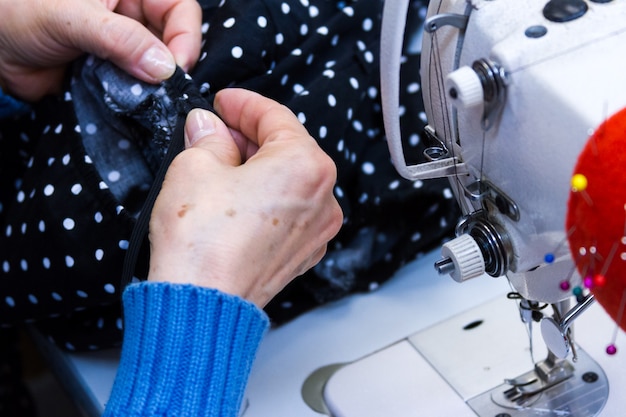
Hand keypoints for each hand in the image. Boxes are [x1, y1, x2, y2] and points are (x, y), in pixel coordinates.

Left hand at [0, 0, 201, 100]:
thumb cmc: (18, 14)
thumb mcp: (71, 18)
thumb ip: (121, 40)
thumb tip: (165, 68)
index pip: (178, 7)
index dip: (185, 35)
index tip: (176, 67)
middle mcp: (130, 14)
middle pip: (174, 37)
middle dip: (172, 63)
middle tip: (165, 88)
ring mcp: (124, 45)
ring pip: (159, 65)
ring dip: (155, 84)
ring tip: (146, 99)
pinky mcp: (115, 72)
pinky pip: (140, 85)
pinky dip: (139, 97)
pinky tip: (133, 104)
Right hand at [148, 89, 343, 306]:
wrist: (202, 306)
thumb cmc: (202, 242)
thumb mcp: (194, 168)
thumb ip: (207, 138)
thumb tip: (208, 127)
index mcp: (306, 165)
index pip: (275, 117)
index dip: (243, 104)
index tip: (222, 102)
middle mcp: (323, 197)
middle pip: (287, 149)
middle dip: (249, 136)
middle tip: (214, 131)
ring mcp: (316, 230)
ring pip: (289, 181)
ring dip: (257, 167)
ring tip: (220, 164)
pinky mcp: (302, 254)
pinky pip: (288, 211)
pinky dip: (266, 198)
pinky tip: (235, 198)